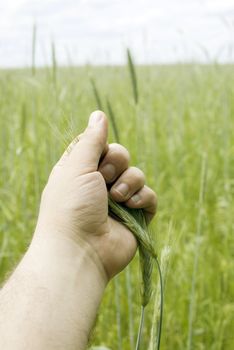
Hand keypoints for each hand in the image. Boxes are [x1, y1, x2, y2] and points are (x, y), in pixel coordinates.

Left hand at [35, 111, 156, 279]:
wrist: (81, 250)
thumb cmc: (72, 206)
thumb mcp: (77, 166)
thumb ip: (91, 139)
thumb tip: (99, 114)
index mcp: (81, 170)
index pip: (98, 144)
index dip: (100, 146)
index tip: (94, 156)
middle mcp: (100, 184)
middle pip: (121, 155)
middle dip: (116, 163)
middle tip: (103, 179)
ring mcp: (119, 200)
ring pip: (137, 174)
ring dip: (129, 182)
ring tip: (116, 199)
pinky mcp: (136, 215)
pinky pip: (150, 195)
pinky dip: (143, 198)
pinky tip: (131, 207)